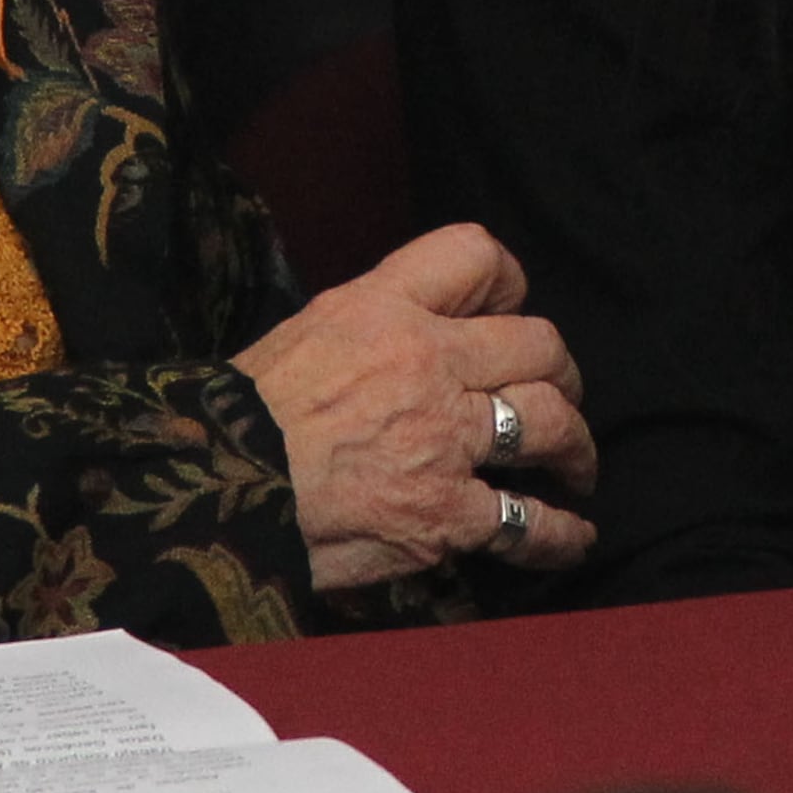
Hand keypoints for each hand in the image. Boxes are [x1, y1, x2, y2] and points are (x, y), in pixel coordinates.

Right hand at [228, 223, 600, 593]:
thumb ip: (365, 327)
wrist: (216, 492)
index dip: (507, 282)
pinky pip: (527, 521)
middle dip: (562, 371)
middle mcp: (428, 362)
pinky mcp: (446, 512)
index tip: (510, 312)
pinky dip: (559, 534)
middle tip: (562, 394)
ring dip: (575, 447)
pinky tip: (572, 537)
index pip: (475, 254)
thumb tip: (397, 338)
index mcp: (383, 308)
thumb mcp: (302, 335)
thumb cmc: (240, 419)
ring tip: (576, 467)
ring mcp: (445, 439)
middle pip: (538, 344)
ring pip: (549, 424)